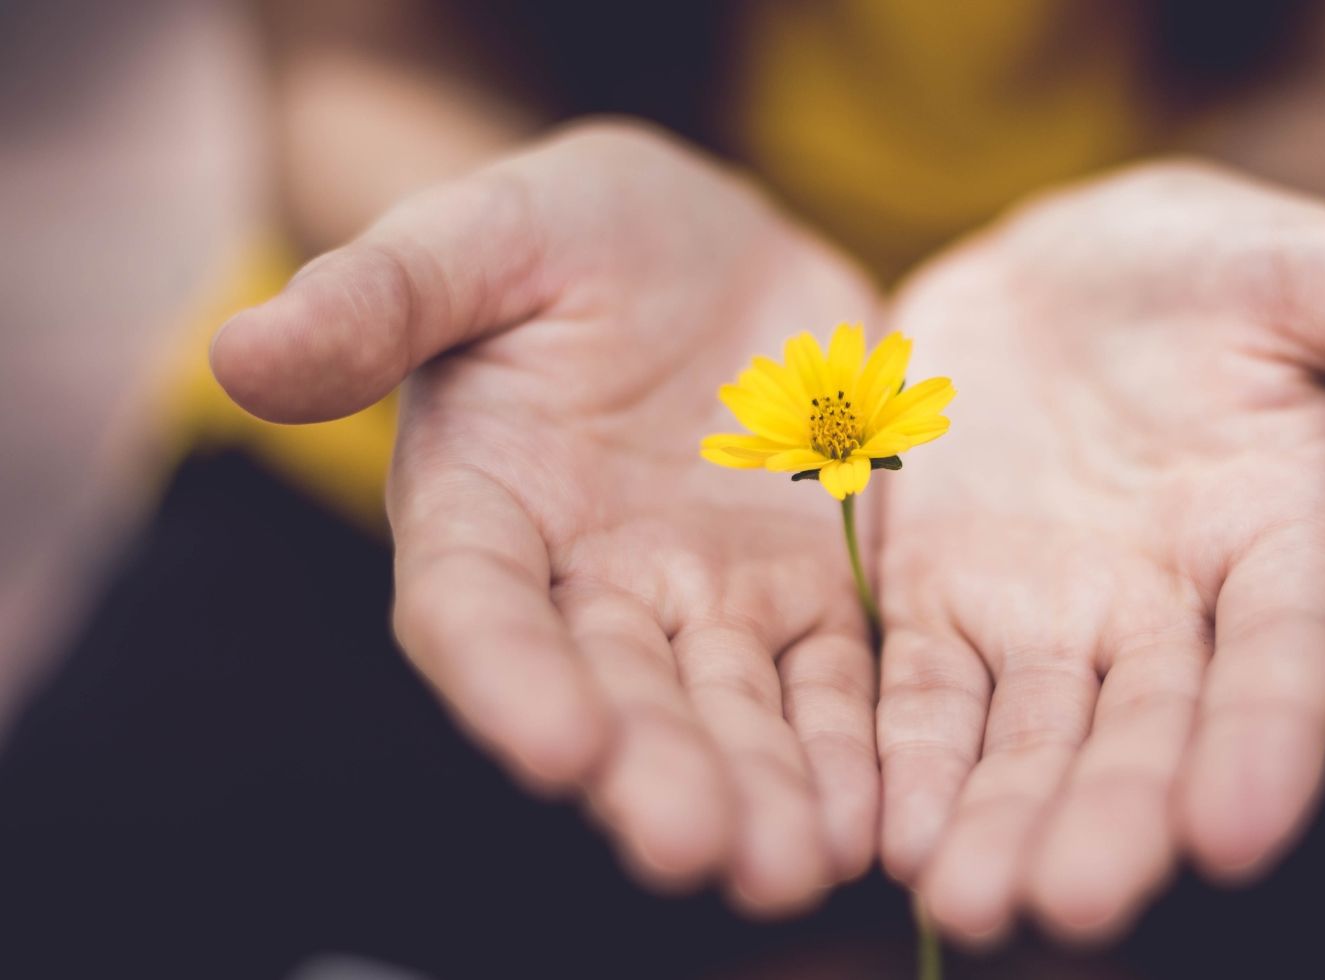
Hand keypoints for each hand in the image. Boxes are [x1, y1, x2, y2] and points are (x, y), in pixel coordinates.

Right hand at [212, 122, 881, 914]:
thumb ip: (381, 296)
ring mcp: (706, 597)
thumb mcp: (483, 234)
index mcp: (485, 506)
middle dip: (655, 774)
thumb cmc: (569, 231)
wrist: (708, 243)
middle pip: (617, 694)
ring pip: (732, 711)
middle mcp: (588, 582)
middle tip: (698, 851)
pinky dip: (853, 748)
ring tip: (797, 865)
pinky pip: (834, 680)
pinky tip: (880, 817)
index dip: (509, 680)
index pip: (479, 610)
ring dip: (763, 791)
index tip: (557, 748)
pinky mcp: (808, 591)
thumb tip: (240, 351)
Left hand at [873, 160, 1324, 943]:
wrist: (1060, 268)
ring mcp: (1051, 619)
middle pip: (1147, 730)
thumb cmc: (1214, 267)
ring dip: (1000, 819)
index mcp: (1281, 540)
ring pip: (1030, 738)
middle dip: (1113, 817)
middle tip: (1071, 905)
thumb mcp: (1323, 273)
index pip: (1287, 657)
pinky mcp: (941, 604)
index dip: (1268, 741)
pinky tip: (883, 831)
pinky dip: (905, 759)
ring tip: (967, 899)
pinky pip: (921, 694)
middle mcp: (1170, 611)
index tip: (1240, 831)